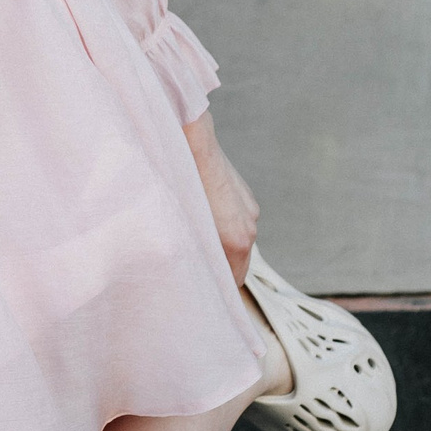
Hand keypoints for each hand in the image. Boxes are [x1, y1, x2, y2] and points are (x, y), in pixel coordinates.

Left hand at [183, 111, 259, 282]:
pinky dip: (225, 223)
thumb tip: (196, 269)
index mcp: (236, 241)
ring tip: (196, 236)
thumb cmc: (180, 184)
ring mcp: (250, 210)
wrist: (192, 142)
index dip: (219, 286)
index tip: (204, 287)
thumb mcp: (183, 226)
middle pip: (238, 261)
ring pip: (238, 239)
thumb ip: (197, 252)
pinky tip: (205, 214)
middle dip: (220, 265)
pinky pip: (237, 220)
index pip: (234, 280)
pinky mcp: (246, 196)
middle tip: (196, 265)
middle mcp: (250, 228)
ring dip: (221, 242)